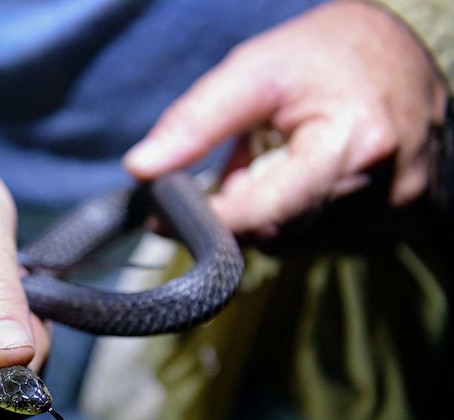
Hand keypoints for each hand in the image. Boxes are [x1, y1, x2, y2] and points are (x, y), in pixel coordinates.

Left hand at [124, 1, 449, 243]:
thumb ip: (196, 122)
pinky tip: (304, 176)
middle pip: (276, 234)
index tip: (162, 215)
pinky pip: (324, 237)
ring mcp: (395, 212)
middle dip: (240, 209)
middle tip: (234, 167)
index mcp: (353, 145)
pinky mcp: (396, 222)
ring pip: (296, 241)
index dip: (206, 218)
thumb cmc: (327, 52)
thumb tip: (141, 169)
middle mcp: (384, 189)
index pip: (260, 212)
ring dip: (269, 213)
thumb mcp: (256, 69)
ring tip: (276, 161)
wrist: (404, 52)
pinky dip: (298, 214)